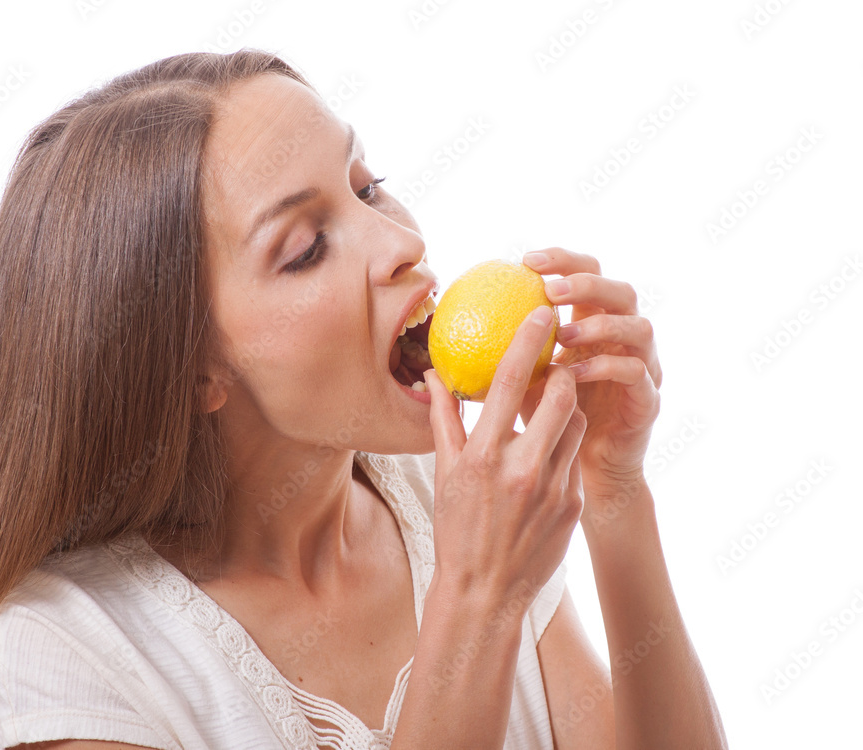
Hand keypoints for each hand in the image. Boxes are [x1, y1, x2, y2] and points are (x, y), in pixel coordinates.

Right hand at [423, 305, 586, 607]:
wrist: (485, 593)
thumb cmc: (457, 530)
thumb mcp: (443, 473)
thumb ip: (443, 421)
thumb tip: (434, 375)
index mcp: (483, 455)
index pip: (509, 382)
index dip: (528, 340)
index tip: (540, 311)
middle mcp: (521, 467)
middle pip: (559, 395)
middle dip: (563, 371)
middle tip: (558, 361)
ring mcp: (552, 488)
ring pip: (575, 424)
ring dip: (567, 408)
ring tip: (553, 407)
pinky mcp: (572, 505)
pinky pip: (576, 459)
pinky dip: (565, 446)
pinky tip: (550, 452)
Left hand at [521, 247, 660, 495]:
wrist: (586, 470)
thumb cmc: (547, 424)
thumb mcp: (518, 386)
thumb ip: (498, 360)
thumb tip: (442, 349)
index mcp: (593, 326)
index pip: (588, 276)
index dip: (563, 261)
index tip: (526, 261)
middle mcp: (622, 340)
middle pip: (621, 292)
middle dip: (587, 283)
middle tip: (550, 289)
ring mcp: (642, 366)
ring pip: (639, 327)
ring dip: (601, 325)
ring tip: (564, 334)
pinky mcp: (647, 399)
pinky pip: (635, 372)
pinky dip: (606, 367)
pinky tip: (574, 372)